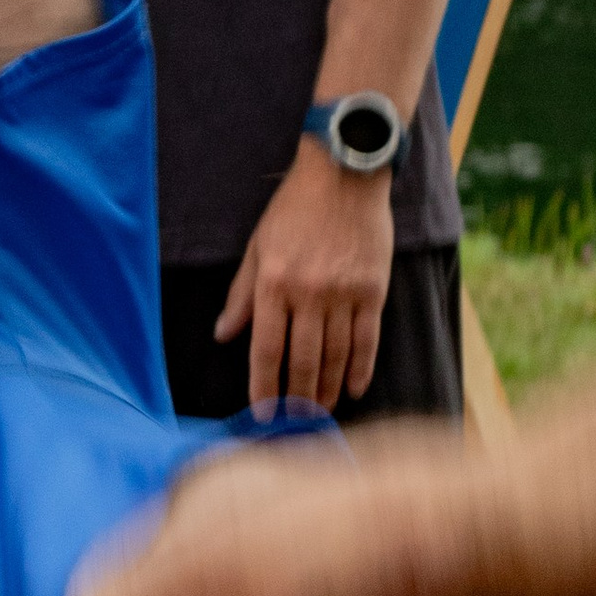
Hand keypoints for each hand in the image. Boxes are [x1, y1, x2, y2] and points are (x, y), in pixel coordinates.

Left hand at [217, 146, 395, 414]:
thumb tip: (222, 335)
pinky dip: (361, 367)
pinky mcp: (373, 288)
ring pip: (336, 356)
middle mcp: (309, 294)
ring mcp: (344, 293)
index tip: (263, 415)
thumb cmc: (294, 209)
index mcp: (274, 285)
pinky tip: (355, 388)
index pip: (266, 350)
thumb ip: (241, 295)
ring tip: (323, 412)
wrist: (344, 172)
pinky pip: (367, 338)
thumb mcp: (257, 247)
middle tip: (296, 424)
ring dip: (329, 389)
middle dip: (298, 399)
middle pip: (303, 361)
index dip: (264, 388)